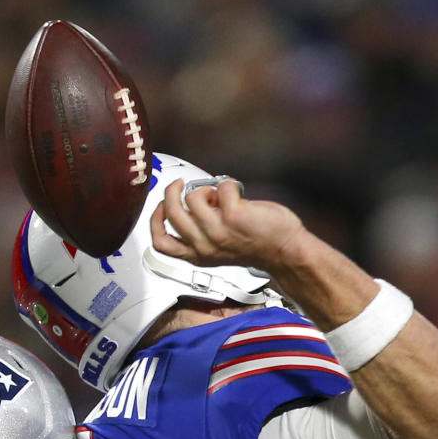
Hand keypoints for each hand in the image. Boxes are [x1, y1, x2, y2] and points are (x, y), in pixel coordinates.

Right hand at [150, 177, 305, 272]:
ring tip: (218, 196)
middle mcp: (203, 246)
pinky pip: (221, 188)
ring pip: (193, 198)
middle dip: (172, 192)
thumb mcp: (216, 247)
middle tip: (181, 184)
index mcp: (196, 254)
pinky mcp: (233, 217)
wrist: (282, 250)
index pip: (160, 242)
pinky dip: (229, 184)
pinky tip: (236, 193)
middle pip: (171, 215)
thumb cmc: (254, 245)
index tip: (161, 207)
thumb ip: (199, 231)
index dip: (155, 220)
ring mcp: (218, 232)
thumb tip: (188, 202)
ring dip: (205, 189)